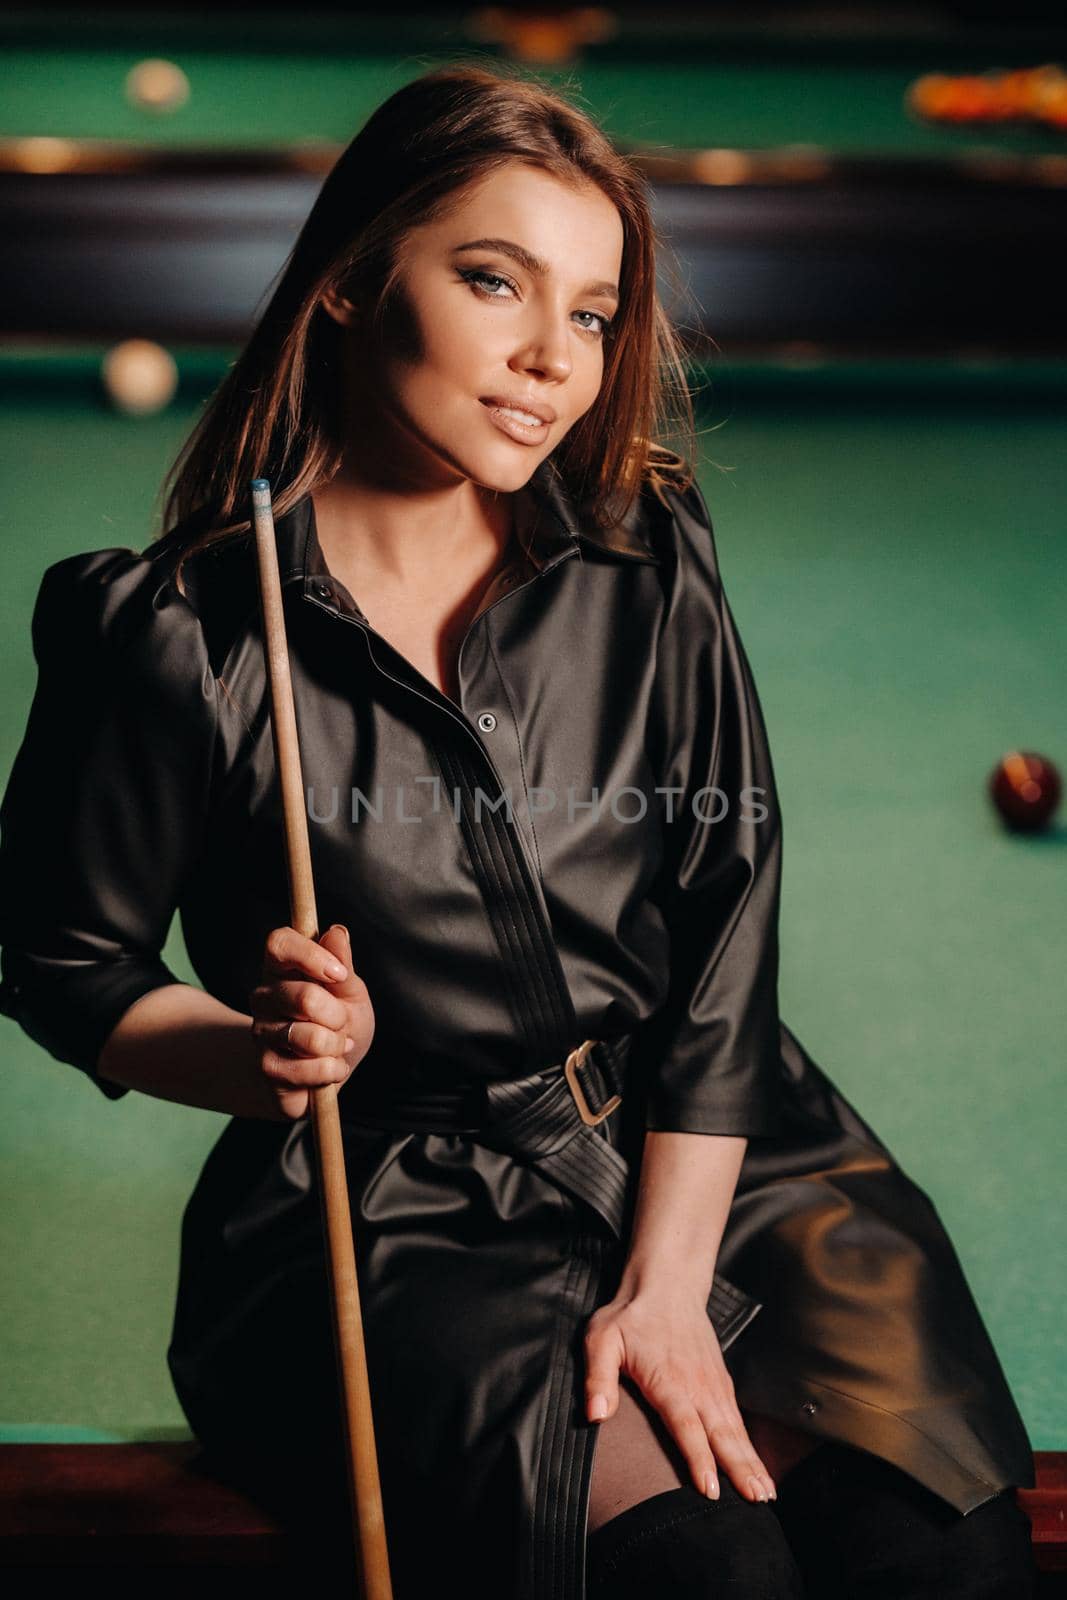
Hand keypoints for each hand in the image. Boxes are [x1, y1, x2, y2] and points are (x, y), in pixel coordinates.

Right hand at [248, 923, 374, 1120]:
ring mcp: (261, 1032)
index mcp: (282, 968)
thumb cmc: (340, 1025)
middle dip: (339, 1016)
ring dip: (337, 1045)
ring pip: (310, 1037)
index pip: (279, 943)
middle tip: (342, 1023)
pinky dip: (333, 1070)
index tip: (339, 975)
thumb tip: (336, 931)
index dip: (310, 955)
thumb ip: (342, 963)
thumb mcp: (350, 992)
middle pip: (305, 997)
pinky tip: (332, 1067)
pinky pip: (311, 1069)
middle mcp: (264, 996)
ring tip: (336, 1047)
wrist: (328, 1073)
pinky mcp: (267, 1067)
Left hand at [582, 1289, 776, 1504]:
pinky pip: (737, 1419)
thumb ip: (597, 1377)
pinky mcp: (720, 1382)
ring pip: (734, 1430)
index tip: (710, 1489)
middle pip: (721, 1434)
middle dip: (739, 1469)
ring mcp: (713, 1384)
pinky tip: (758, 1469)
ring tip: (766, 1495)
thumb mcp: (602, 1338)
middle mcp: (697, 1385)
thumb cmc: (631, 1315)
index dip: (698, 1458)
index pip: (686, 1426)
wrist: (667, 1284)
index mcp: (668, 1379)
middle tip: (757, 1501)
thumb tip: (595, 1415)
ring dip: (751, 1462)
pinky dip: (750, 1446)